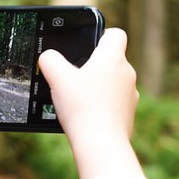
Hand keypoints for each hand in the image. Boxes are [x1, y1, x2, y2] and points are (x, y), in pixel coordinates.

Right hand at [38, 28, 142, 178]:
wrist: (100, 144)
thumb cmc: (81, 107)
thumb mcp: (57, 78)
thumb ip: (50, 60)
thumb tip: (48, 57)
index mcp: (113, 58)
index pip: (115, 34)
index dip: (102, 35)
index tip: (88, 45)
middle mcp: (127, 74)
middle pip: (112, 61)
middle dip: (94, 67)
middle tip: (74, 77)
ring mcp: (130, 96)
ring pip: (113, 84)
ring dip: (99, 88)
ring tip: (78, 100)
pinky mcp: (129, 115)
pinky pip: (114, 104)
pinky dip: (102, 107)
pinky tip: (86, 116)